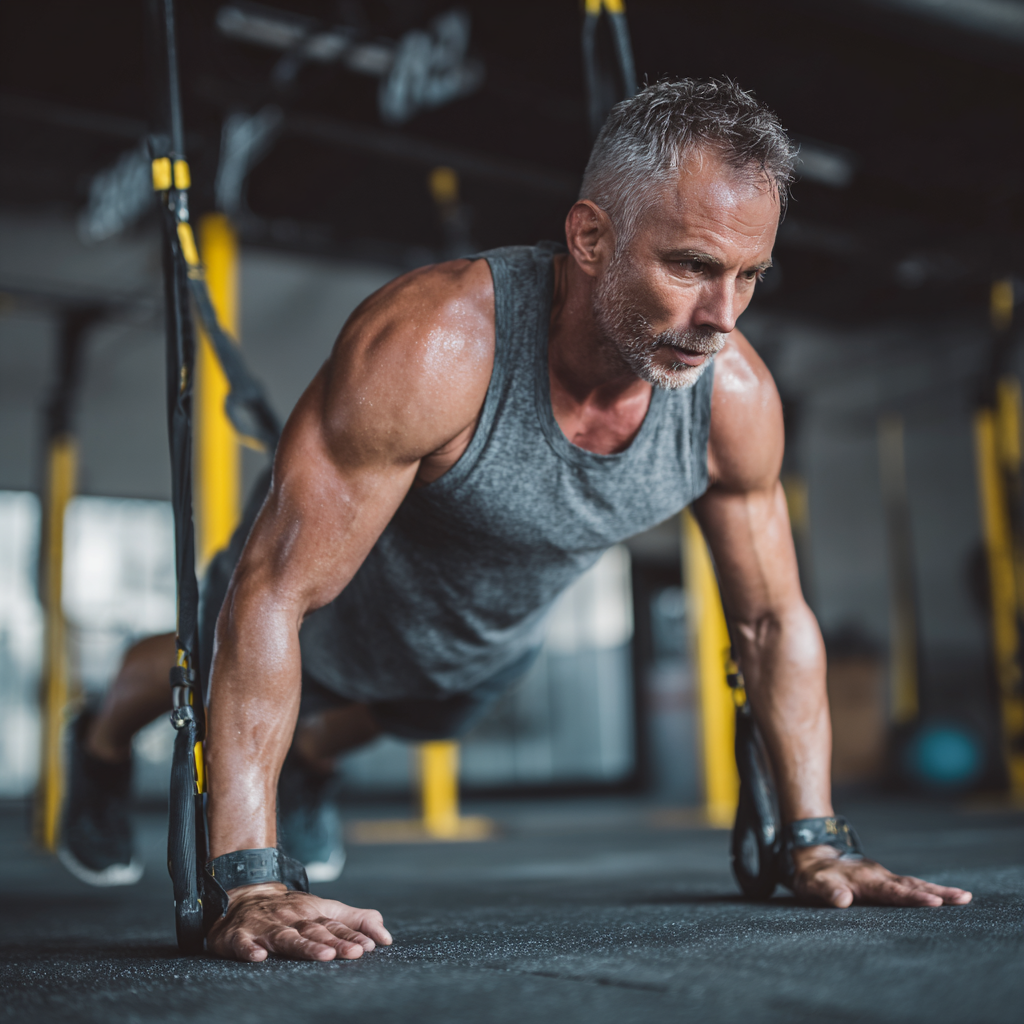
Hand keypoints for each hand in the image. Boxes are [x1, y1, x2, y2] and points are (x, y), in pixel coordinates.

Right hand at [206, 883, 392, 961]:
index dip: (353, 935)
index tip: (370, 946)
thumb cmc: (293, 909)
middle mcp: (291, 919)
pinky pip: (243, 943)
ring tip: (323, 955)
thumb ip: (355, 922)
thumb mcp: (325, 910)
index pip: (335, 926)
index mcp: (312, 914)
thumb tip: (386, 937)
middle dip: (335, 942)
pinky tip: (260, 956)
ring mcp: (265, 927)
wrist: (246, 895)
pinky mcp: (239, 936)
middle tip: (354, 953)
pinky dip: (250, 949)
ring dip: (304, 946)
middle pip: (315, 931)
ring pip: (286, 937)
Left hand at [791, 846, 972, 907]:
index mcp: (865, 880)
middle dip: (938, 892)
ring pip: (913, 883)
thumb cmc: (812, 875)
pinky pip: (908, 885)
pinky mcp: (883, 880)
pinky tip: (941, 897)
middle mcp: (878, 876)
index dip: (912, 898)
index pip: (893, 892)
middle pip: (911, 885)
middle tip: (965, 898)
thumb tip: (843, 899)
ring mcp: (882, 876)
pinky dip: (926, 890)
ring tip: (964, 897)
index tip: (935, 902)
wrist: (811, 853)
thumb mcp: (813, 884)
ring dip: (938, 890)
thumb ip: (828, 891)